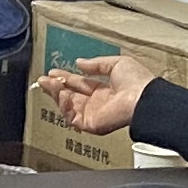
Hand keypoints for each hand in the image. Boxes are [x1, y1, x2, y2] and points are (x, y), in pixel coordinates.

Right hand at [34, 52, 154, 134]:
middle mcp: (98, 103)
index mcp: (105, 90)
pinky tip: (61, 93)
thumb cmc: (137, 81)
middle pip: (71, 96)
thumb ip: (96, 64)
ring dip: (56, 94)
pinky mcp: (91, 124)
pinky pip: (71, 117)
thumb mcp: (116, 63)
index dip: (66, 78)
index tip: (53, 72)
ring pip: (68, 106)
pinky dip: (64, 106)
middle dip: (56, 87)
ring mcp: (93, 114)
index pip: (80, 84)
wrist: (143, 98)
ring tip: (49, 83)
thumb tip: (79, 63)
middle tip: (43, 79)